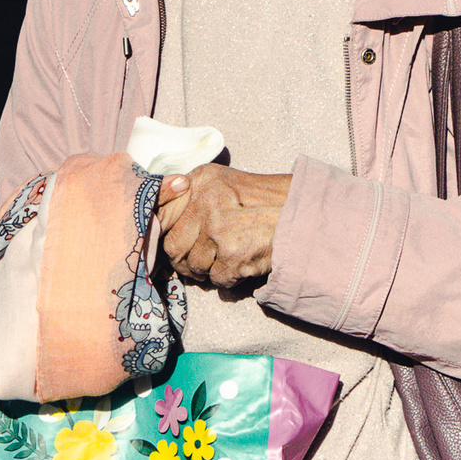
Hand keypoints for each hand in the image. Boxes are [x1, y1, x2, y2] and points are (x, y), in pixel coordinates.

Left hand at [155, 165, 290, 287]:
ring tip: (226, 258)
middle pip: (173, 247)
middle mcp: (206, 201)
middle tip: (201, 259)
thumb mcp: (220, 182)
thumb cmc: (260, 200)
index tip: (174, 244)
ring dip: (208, 270)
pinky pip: (216, 279)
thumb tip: (159, 218)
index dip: (164, 234)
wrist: (301, 213)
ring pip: (194, 266)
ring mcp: (219, 229)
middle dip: (185, 260)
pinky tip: (242, 263)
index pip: (162, 214)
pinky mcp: (234, 254)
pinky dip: (229, 278)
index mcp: (200, 180)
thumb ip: (188, 195)